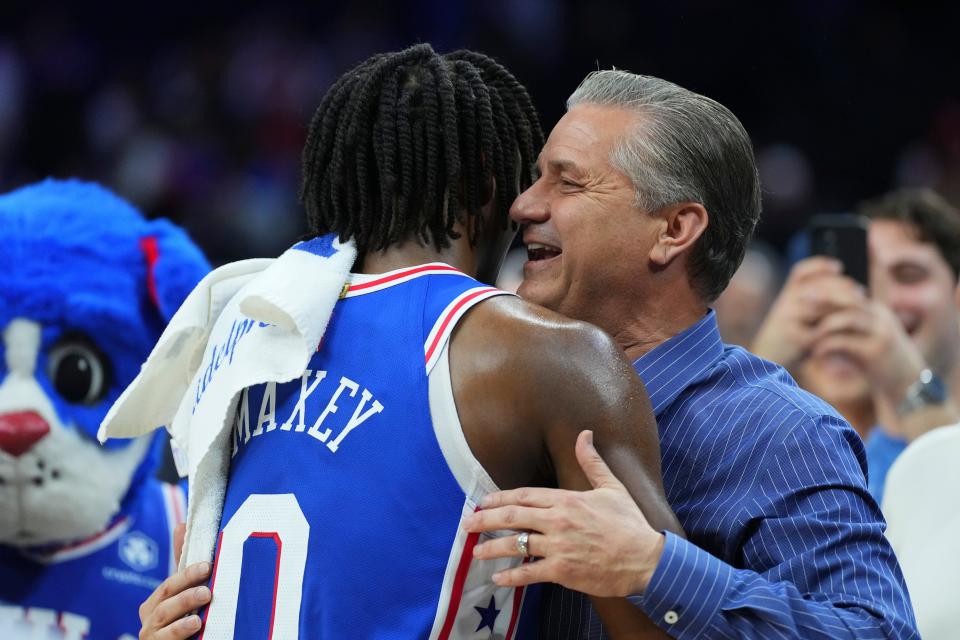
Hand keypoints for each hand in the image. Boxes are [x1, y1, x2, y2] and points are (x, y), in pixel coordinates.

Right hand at [138, 523, 210, 639]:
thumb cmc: (179, 622)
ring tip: (205, 596)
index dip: (187, 573)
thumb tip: (182, 524)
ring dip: (185, 605)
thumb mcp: (182, 594)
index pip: (170, 583)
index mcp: (155, 603)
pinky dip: (180, 630)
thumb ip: (182, 565)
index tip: (208, 564)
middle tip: (208, 579)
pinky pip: (166, 638)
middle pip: (166, 597)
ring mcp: (152, 635)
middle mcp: (149, 619)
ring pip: (164, 617)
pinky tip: (197, 624)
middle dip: (186, 586)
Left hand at [463, 430, 664, 596]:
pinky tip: (499, 579)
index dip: (500, 498)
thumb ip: (592, 462)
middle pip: (513, 517)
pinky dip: (512, 577)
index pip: (525, 495)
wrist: (646, 559)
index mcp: (567, 500)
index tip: (484, 501)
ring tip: (475, 551)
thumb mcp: (612, 487)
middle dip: (486, 520)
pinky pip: (530, 573)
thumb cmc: (629, 524)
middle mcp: (558, 521)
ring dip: (492, 548)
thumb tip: (584, 434)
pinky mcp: (563, 571)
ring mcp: (559, 547)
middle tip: (467, 524)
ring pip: (516, 545)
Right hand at [751, 257, 865, 370]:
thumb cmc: (788, 336)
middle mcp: (785, 303)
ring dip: (844, 307)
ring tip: (860, 310)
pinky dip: (838, 329)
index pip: (800, 272)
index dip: (819, 265)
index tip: (839, 266)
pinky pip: (821, 330)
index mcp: (786, 295)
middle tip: (861, 292)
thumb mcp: (795, 315)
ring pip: (822, 306)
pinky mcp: (794, 338)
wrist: (767, 361)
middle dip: (842, 287)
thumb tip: (847, 288)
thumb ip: (814, 301)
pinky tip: (851, 329)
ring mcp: (788, 319)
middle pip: (818, 286)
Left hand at [809, 297, 925, 400]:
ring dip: (823, 325)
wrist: (909, 388)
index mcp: (878, 312)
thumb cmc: (882, 365)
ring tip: (806, 333)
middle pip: (848, 300)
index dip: (827, 291)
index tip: (804, 291)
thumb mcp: (866, 342)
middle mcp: (881, 318)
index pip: (850, 293)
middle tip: (798, 300)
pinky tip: (815, 353)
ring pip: (846, 318)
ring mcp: (880, 333)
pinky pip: (845, 342)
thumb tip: (821, 322)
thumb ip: (849, 330)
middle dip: (822, 299)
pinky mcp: (875, 352)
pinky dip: (826, 346)